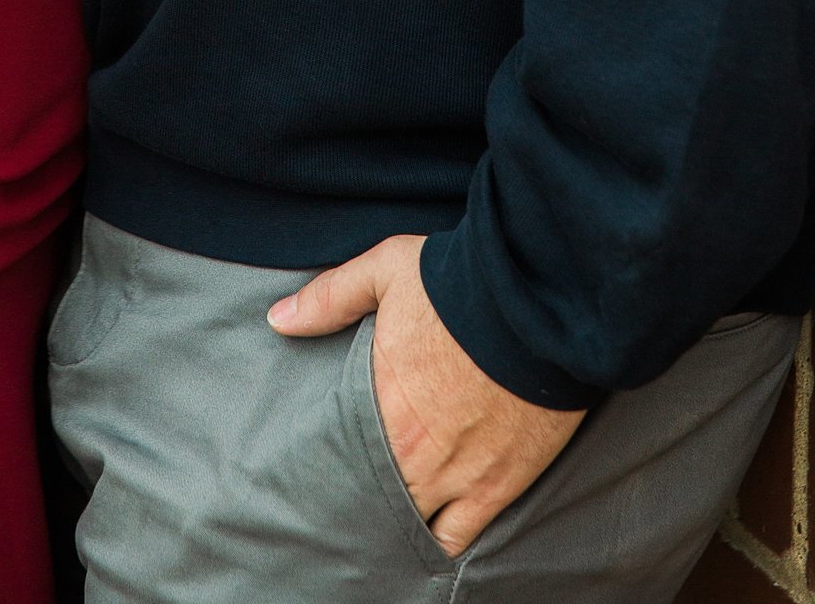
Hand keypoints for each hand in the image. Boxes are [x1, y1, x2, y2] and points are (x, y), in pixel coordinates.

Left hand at [268, 234, 583, 556]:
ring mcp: (454, 477)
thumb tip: (278, 320)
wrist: (536, 300)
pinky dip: (437, 543)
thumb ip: (330, 297)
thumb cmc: (459, 282)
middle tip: (350, 491)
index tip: (322, 463)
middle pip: (368, 496)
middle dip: (358, 494)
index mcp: (378, 404)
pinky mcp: (496, 487)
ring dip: (393, 519)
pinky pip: (456, 539)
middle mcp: (410, 452)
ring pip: (406, 523)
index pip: (336, 455)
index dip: (327, 464)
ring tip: (383, 515)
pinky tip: (425, 538)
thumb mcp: (386, 271)